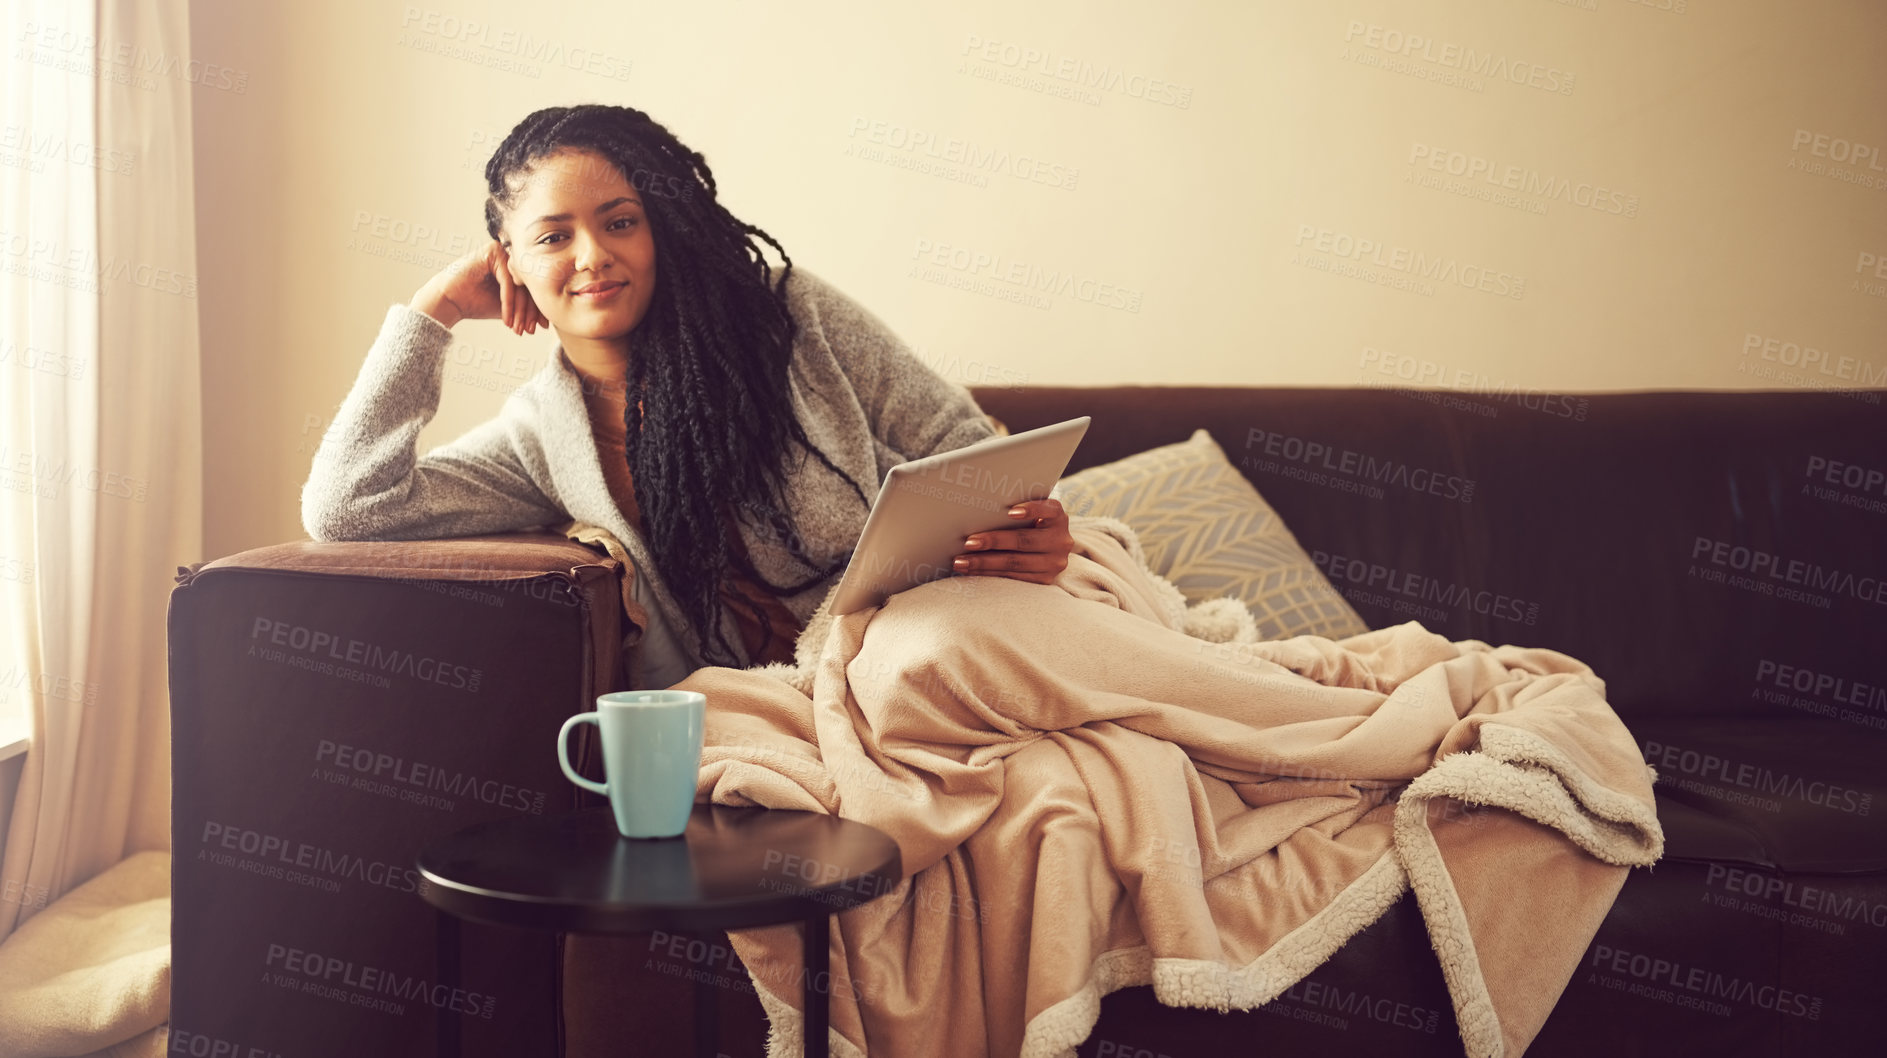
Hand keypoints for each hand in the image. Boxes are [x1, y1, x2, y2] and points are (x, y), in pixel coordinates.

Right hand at [410, 239, 547, 335]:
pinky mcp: (492, 252)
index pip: (533, 287)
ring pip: (519, 285)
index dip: (537, 310)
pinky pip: (507, 282)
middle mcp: (511, 254)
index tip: (541, 328)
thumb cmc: (477, 303)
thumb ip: (527, 306)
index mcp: (517, 264)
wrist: (449, 301)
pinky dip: (508, 303)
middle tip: (530, 331)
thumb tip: (551, 318)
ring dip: (520, 311)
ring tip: (518, 329)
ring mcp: (502, 250)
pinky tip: (507, 320)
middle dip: (529, 312)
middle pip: (528, 285)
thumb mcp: (509, 306)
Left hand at [952, 498, 1073, 584]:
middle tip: (968, 542)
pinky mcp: (1045, 579)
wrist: (1051, 548)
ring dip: (984, 563)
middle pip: (1024, 541)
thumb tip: (976, 510)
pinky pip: (1013, 577)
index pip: (1046, 510)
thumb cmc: (1032, 524)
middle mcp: (1061, 540)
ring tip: (961, 562)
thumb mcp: (1033, 513)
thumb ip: (1016, 511)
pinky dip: (988, 573)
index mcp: (1058, 517)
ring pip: (1015, 563)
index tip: (1011, 512)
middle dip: (993, 541)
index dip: (1030, 510)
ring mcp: (1055, 563)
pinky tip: (971, 570)